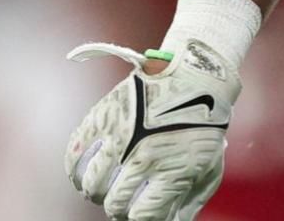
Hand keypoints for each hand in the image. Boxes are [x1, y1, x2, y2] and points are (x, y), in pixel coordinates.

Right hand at [65, 39, 239, 220]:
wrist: (197, 77)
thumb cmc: (206, 126)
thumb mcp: (211, 166)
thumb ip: (192, 202)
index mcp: (172, 174)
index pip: (143, 216)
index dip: (138, 218)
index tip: (138, 213)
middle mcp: (144, 159)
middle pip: (115, 203)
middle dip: (116, 208)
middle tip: (118, 205)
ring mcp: (122, 137)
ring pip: (93, 183)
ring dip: (94, 192)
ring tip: (98, 192)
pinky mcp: (104, 117)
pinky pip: (75, 152)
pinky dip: (72, 168)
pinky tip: (78, 175)